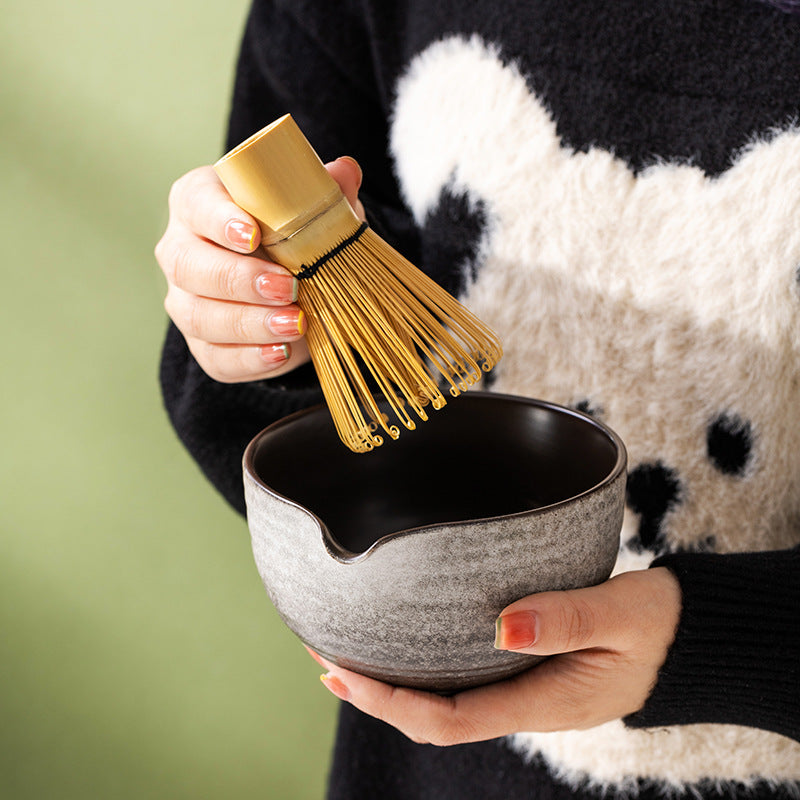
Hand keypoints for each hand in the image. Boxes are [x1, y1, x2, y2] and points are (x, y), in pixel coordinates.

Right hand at [155, 156, 363, 381]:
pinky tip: (281, 352)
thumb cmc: (293, 233)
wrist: (294, 285)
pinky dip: (251, 358)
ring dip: (249, 323)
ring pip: (199, 316)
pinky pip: (216, 357)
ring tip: (295, 324)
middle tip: (287, 288)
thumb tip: (346, 171)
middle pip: (190, 265)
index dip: (219, 219)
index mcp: (199, 203)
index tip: (253, 234)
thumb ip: (324, 191)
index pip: (196, 203)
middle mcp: (182, 251)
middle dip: (240, 279)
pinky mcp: (203, 344)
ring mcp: (186, 301)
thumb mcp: (313, 209)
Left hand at [315, 567, 680, 744]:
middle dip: (375, 693)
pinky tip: (406, 640)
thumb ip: (568, 619)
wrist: (685, 635)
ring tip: (347, 650)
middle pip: (432, 716)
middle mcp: (525, 703)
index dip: (391, 703)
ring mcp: (524, 690)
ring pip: (444, 699)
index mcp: (544, 702)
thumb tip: (501, 627)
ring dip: (394, 680)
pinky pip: (464, 677)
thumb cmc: (658, 625)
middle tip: (324, 657)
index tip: (344, 673)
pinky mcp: (527, 668)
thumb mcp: (623, 617)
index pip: (449, 720)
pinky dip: (425, 663)